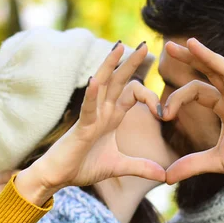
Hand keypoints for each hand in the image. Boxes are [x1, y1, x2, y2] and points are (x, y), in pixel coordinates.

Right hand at [15, 42, 165, 204]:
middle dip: (130, 63)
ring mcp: (90, 117)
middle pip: (118, 81)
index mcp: (111, 117)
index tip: (164, 113)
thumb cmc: (83, 167)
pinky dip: (90, 95)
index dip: (149, 97)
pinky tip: (94, 81)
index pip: (132, 94)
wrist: (59, 178)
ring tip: (119, 47)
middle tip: (143, 44)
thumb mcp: (119, 167)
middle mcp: (101, 111)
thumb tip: (165, 176)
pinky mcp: (80, 128)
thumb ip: (141, 167)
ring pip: (101, 86)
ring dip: (109, 66)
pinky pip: (86, 108)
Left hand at [162, 38, 223, 184]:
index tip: (162, 114)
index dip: (177, 99)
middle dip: (191, 58)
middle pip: (211, 72)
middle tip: (168, 46)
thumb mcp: (216, 162)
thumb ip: (191, 165)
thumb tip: (166, 177)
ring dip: (210, 58)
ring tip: (191, 44)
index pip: (197, 91)